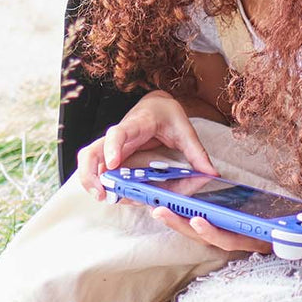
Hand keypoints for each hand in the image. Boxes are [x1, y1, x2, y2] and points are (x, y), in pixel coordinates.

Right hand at [78, 90, 219, 199]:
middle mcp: (118, 137)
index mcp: (136, 125)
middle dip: (90, 174)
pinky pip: (100, 169)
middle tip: (102, 193)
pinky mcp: (113, 156)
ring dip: (92, 181)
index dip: (112, 148)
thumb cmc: (166, 114)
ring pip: (90, 162)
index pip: (117, 133)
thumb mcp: (185, 130)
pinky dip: (102, 183)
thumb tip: (211, 173)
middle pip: (90, 152)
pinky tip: (114, 195)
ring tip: (104, 198)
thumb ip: (196, 152)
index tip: (112, 164)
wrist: (156, 104)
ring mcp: (112, 147)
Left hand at [149, 209, 272, 254]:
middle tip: (160, 209)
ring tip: (159, 206)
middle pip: (207, 236)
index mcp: (257, 242)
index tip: (198, 220)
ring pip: (202, 231)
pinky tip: (176, 205)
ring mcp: (235, 235)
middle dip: (183, 224)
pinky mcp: (232, 227)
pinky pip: (208, 224)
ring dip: (180, 220)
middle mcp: (242, 241)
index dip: (214, 231)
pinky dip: (190, 216)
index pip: (232, 240)